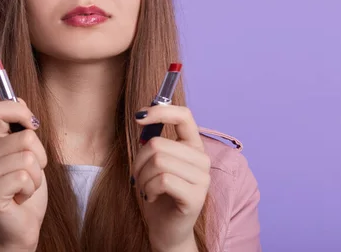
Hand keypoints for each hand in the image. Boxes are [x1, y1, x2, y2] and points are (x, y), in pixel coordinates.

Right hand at [0, 99, 47, 250]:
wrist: (21, 227)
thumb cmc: (27, 190)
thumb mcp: (30, 154)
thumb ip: (22, 129)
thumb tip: (19, 98)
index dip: (21, 111)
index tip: (32, 125)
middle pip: (27, 137)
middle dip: (40, 157)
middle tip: (30, 173)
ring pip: (29, 158)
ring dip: (37, 176)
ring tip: (25, 187)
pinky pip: (25, 177)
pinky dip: (32, 189)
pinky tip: (20, 198)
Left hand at [133, 105, 209, 251]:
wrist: (165, 229)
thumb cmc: (157, 193)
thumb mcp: (152, 162)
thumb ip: (153, 140)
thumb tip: (142, 115)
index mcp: (193, 146)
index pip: (184, 116)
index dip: (160, 111)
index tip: (139, 116)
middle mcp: (202, 159)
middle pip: (158, 143)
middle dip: (138, 160)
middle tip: (138, 176)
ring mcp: (202, 178)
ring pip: (158, 161)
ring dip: (142, 176)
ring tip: (145, 187)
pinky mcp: (196, 196)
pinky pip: (162, 180)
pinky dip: (148, 188)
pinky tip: (151, 196)